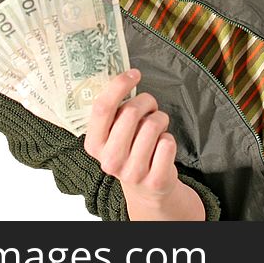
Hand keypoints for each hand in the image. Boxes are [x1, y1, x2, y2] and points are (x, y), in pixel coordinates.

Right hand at [84, 69, 204, 219]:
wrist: (146, 188)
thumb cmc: (130, 148)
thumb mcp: (113, 133)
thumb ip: (114, 110)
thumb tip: (125, 75)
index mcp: (94, 144)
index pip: (102, 108)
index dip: (119, 85)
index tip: (134, 73)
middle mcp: (110, 160)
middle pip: (131, 112)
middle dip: (146, 101)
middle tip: (150, 106)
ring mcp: (132, 173)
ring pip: (153, 125)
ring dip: (160, 119)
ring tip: (157, 128)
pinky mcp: (155, 180)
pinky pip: (168, 143)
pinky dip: (169, 138)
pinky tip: (162, 147)